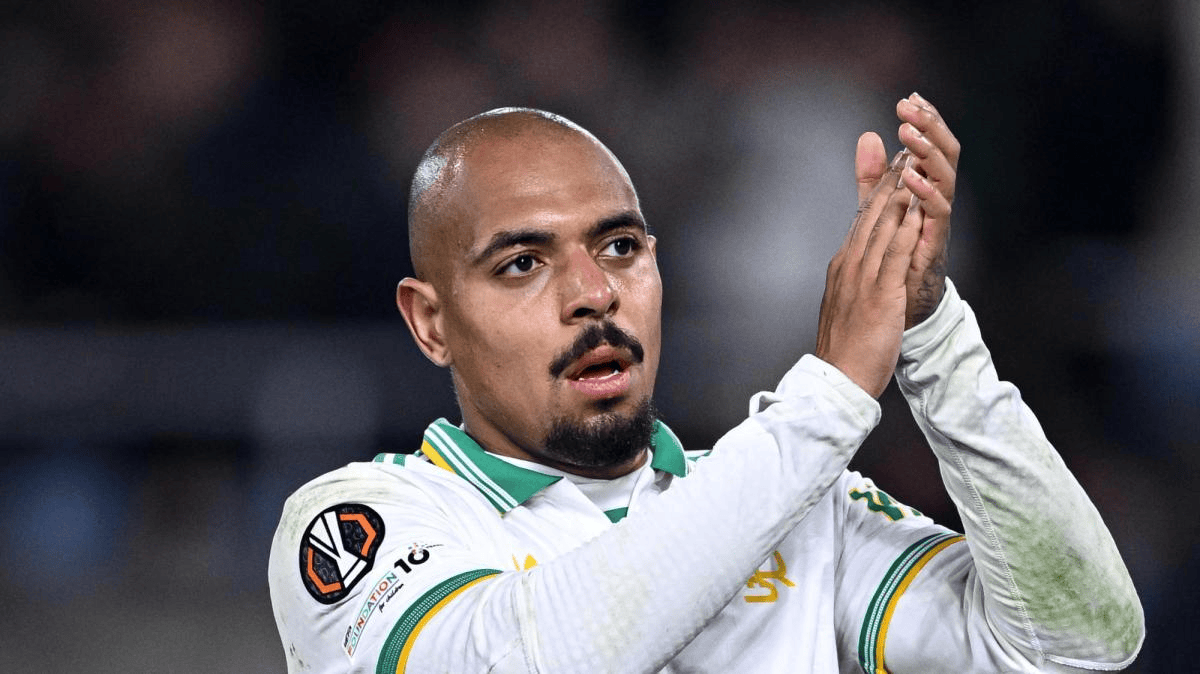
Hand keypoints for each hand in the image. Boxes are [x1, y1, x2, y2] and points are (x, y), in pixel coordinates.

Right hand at [816, 146, 923, 397]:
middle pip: (871, 215)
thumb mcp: (846, 303)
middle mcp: (850, 266)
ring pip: (882, 228)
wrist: (837, 379)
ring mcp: (862, 279)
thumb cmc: (845, 348)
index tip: (892, 165)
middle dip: (889, 180)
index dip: (878, 190)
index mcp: (843, 266)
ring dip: (899, 194)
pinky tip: (918, 210)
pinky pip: (895, 256)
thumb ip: (854, 277)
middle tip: (904, 149)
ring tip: (914, 166)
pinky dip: (906, 229)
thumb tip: (856, 261)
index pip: (862, 220)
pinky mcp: (879, 295)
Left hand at [856, 93, 959, 327]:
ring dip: (927, 154)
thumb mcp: (880, 209)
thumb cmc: (895, 259)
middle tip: (909, 106)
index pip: (930, 146)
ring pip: (944, 179)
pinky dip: (925, 194)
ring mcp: (937, 223)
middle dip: (929, 128)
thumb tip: (868, 136)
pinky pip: (937, 215)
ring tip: (909, 133)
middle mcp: (936, 202)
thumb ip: (874, 176)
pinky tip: (912, 178)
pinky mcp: (934, 245)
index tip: (909, 97)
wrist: (897, 310)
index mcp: (925, 190)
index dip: (925, 121)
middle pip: (943, 155)